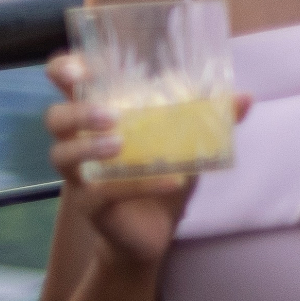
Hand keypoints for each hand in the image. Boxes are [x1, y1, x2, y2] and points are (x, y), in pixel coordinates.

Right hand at [42, 54, 240, 270]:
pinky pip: (101, 194)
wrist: (154, 231)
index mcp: (98, 117)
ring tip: (120, 144)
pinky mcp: (90, 206)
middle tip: (110, 115)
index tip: (79, 70)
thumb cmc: (161, 172)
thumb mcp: (188, 143)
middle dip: (76, 112)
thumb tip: (244, 97)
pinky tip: (170, 182)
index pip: (67, 83)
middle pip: (55, 118)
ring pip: (62, 155)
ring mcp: (81, 175)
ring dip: (89, 148)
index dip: (64, 69)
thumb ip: (211, 118)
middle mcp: (81, 142)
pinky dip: (138, 186)